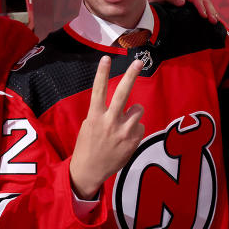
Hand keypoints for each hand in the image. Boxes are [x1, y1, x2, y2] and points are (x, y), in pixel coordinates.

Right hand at [69, 57, 144, 198]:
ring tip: (125, 123)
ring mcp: (123, 132)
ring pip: (138, 110)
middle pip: (122, 93)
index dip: (101, 73)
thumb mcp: (89, 125)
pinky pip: (140, 127)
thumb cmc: (88, 145)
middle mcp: (110, 122)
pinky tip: (126, 139)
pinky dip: (135, 130)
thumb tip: (120, 107)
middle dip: (130, 76)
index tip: (105, 58)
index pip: (98, 90)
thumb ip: (102, 113)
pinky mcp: (133, 141)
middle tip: (138, 62)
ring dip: (134, 113)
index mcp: (95, 116)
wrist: (90, 170)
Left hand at [154, 0, 218, 23]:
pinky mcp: (193, 9)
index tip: (204, 16)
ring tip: (216, 21)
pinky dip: (211, 14)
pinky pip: (205, 10)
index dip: (201, 7)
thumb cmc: (157, 4)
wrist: (154, 11)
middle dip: (210, 10)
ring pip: (207, 5)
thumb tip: (182, 2)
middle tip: (213, 21)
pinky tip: (214, 21)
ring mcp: (193, 3)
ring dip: (213, 12)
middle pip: (205, 1)